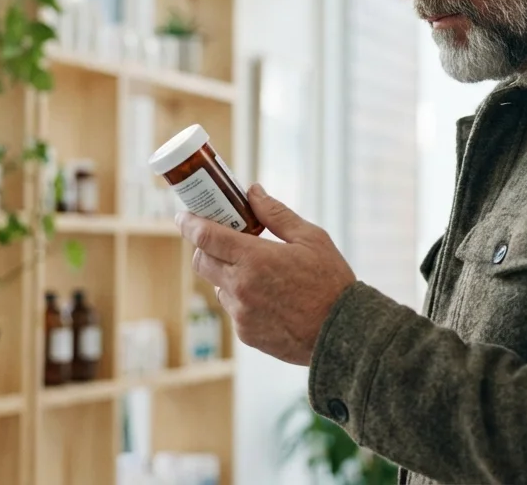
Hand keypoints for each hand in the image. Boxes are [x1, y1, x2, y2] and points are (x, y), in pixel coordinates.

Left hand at [178, 183, 356, 365]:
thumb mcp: (311, 238)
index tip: (183, 215)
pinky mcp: (245, 333)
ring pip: (216, 286)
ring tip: (255, 270)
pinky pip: (233, 309)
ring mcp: (241, 313)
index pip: (206, 237)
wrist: (342, 333)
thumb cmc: (331, 282)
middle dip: (205, 246)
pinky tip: (268, 296)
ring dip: (226, 273)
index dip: (189, 223)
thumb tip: (253, 192)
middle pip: (201, 261)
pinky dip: (241, 297)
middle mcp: (241, 287)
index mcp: (255, 259)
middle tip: (220, 238)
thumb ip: (276, 214)